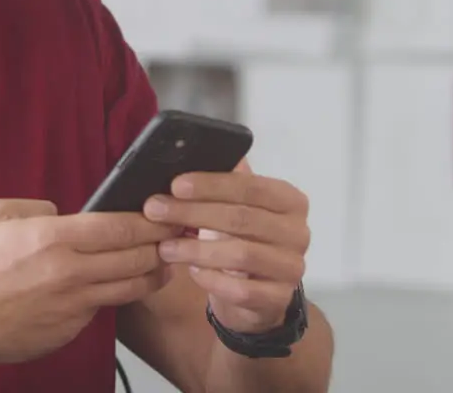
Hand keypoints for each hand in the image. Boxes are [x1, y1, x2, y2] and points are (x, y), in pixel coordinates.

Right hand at [0, 199, 177, 364]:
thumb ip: (39, 207)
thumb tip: (65, 214)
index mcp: (53, 238)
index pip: (122, 227)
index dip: (151, 222)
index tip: (164, 215)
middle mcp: (69, 272)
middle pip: (137, 257)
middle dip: (162, 244)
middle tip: (176, 236)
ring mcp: (73, 305)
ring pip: (131, 287)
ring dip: (153, 274)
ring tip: (162, 263)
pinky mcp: (70, 330)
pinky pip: (102, 308)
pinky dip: (113, 296)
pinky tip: (115, 286)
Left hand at [142, 166, 310, 333]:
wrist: (254, 291)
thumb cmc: (238, 237)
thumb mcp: (233, 205)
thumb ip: (221, 181)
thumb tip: (189, 153)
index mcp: (289, 200)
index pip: (250, 186)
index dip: (211, 185)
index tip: (175, 185)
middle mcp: (298, 232)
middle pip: (241, 218)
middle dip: (192, 213)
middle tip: (155, 211)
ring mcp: (291, 267)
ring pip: (241, 255)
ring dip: (196, 249)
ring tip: (165, 246)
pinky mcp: (279, 298)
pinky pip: (241, 290)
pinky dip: (211, 279)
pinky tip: (191, 271)